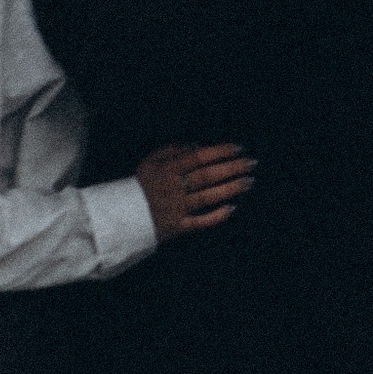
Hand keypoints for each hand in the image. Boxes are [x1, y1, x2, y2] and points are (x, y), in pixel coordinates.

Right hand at [135, 142, 256, 240]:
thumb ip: (171, 150)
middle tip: (251, 163)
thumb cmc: (139, 186)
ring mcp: (176, 208)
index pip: (198, 157)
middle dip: (231, 168)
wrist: (121, 217)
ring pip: (207, 197)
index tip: (238, 148)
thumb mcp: (149, 162)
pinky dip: (216, 216)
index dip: (219, 151)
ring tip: (248, 182)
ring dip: (229, 188)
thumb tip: (197, 146)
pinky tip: (231, 209)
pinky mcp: (177, 227)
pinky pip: (200, 222)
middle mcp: (173, 187)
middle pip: (207, 176)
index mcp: (166, 169)